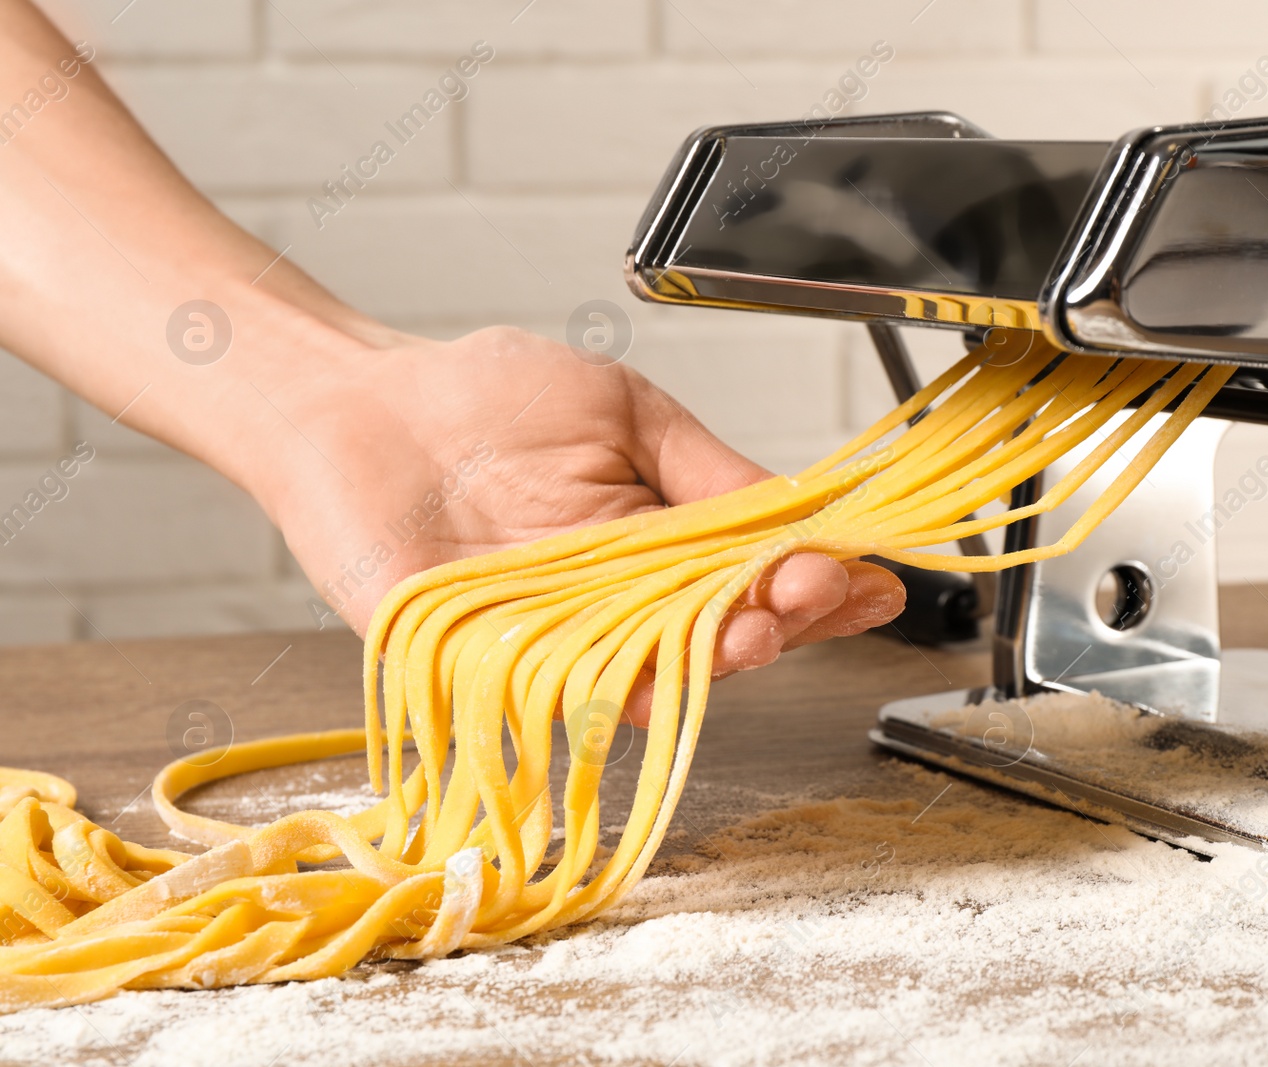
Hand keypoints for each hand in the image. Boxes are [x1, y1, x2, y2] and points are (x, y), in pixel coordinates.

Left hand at [251, 326, 905, 722]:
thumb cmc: (483, 397)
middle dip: (783, 617)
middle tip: (818, 592)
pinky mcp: (488, 667)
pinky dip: (617, 691)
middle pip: (719, 631)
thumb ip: (705, 466)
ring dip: (714, 657)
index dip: (817, 581)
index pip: (757, 575)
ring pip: (656, 669)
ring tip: (762, 629)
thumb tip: (797, 509)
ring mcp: (559, 639)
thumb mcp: (620, 409)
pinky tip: (668, 675)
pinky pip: (562, 693)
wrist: (357, 404)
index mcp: (661, 540)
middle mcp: (619, 602)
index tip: (868, 575)